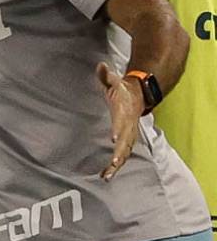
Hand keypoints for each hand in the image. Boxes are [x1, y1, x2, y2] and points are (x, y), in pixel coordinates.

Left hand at [97, 62, 143, 179]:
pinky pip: (122, 155)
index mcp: (124, 113)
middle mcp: (129, 127)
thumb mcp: (114, 81)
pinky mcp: (126, 141)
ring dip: (116, 165)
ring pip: (124, 153)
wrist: (138, 96)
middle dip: (119, 153)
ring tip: (106, 176)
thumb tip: (101, 65)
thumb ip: (106, 75)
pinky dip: (116, 165)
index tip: (113, 137)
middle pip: (125, 142)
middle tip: (113, 163)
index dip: (118, 129)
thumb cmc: (123, 90)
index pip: (122, 122)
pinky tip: (106, 174)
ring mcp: (129, 135)